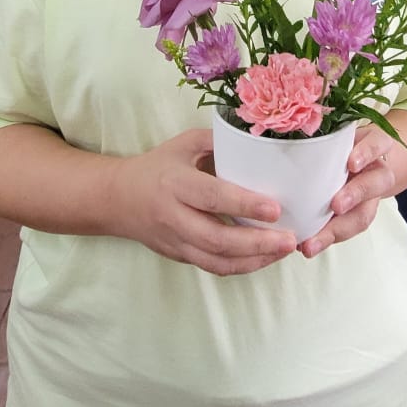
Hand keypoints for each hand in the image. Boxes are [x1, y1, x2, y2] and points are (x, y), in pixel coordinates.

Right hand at [106, 128, 297, 274]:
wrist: (117, 199)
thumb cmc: (158, 166)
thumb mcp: (184, 144)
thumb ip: (219, 142)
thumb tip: (259, 140)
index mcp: (175, 183)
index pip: (213, 197)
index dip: (244, 205)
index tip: (276, 209)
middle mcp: (173, 216)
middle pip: (217, 238)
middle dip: (257, 243)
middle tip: (290, 239)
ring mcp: (175, 241)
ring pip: (216, 260)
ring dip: (254, 260)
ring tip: (283, 250)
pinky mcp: (179, 256)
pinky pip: (212, 266)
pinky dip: (240, 266)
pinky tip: (264, 258)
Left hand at [299, 124, 395, 257]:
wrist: (368, 161)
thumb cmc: (345, 145)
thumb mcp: (342, 134)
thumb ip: (325, 137)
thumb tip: (281, 132)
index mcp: (373, 146)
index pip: (376, 144)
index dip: (366, 153)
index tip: (352, 163)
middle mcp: (376, 173)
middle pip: (374, 185)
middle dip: (354, 196)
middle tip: (336, 206)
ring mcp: (370, 199)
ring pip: (363, 216)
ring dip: (337, 230)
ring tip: (311, 244)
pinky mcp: (360, 216)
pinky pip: (349, 232)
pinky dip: (328, 238)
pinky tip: (308, 246)